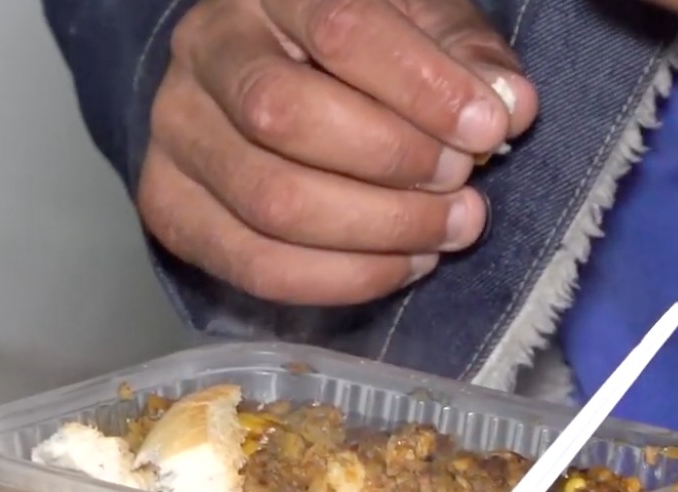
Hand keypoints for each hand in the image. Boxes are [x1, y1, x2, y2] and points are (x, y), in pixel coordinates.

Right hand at [137, 0, 536, 305]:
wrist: (262, 80)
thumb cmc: (356, 47)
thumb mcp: (417, 24)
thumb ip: (464, 56)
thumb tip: (508, 108)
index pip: (339, 27)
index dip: (421, 87)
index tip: (488, 130)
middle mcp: (205, 50)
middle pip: (285, 117)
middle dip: (393, 165)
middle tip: (463, 189)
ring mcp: (175, 132)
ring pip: (270, 202)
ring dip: (377, 233)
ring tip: (447, 231)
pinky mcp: (168, 206)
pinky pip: (252, 265)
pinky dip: (341, 279)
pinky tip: (400, 265)